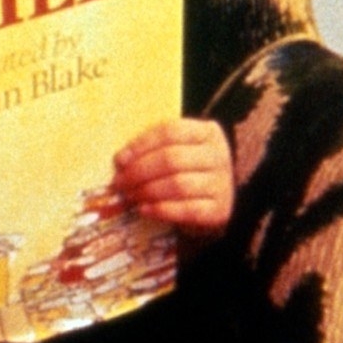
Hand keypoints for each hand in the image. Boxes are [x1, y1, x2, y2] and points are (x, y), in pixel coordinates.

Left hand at [113, 117, 234, 237]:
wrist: (212, 203)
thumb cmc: (188, 173)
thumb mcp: (176, 153)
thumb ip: (153, 150)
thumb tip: (120, 160)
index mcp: (207, 133)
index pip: (170, 131)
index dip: (141, 145)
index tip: (119, 159)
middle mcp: (219, 156)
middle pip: (172, 159)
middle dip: (139, 171)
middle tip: (119, 182)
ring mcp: (222, 184)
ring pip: (178, 185)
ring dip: (147, 191)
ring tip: (129, 196)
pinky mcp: (219, 210)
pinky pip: (186, 210)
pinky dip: (161, 210)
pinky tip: (144, 210)